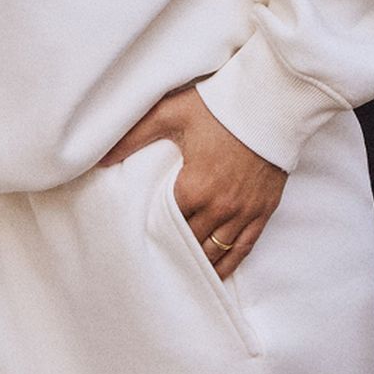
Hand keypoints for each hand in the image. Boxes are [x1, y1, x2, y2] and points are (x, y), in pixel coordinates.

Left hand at [101, 84, 285, 278]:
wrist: (272, 101)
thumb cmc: (221, 105)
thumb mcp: (171, 113)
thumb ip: (134, 136)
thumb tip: (101, 158)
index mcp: (194, 187)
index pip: (166, 223)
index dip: (152, 232)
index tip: (139, 240)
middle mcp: (219, 206)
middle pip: (189, 242)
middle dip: (172, 251)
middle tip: (155, 262)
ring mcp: (243, 211)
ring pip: (215, 251)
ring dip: (197, 263)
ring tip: (180, 272)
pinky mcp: (263, 210)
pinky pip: (244, 247)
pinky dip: (228, 264)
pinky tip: (216, 273)